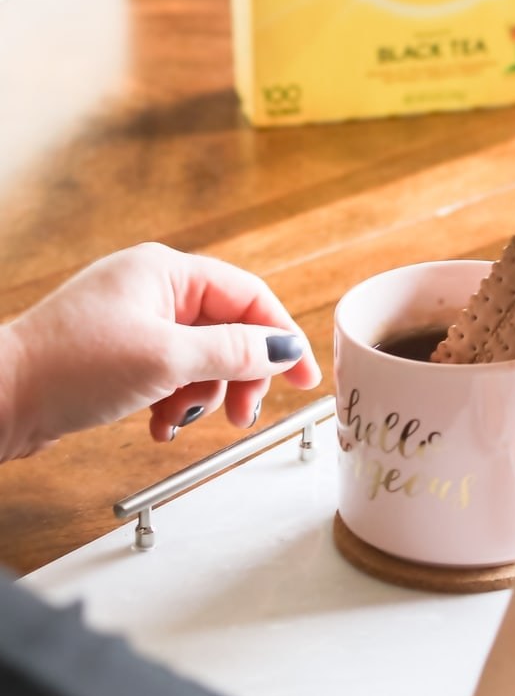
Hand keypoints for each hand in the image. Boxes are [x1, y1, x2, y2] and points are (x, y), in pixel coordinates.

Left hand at [1, 243, 321, 457]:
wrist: (0, 398)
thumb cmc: (67, 366)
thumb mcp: (166, 358)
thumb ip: (233, 352)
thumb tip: (283, 348)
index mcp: (167, 272)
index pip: (248, 296)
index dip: (281, 337)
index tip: (303, 376)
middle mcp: (154, 290)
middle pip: (227, 331)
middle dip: (238, 377)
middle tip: (241, 415)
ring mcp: (136, 321)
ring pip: (201, 359)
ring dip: (201, 396)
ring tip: (179, 423)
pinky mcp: (121, 353)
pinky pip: (171, 374)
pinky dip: (174, 401)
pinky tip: (158, 423)